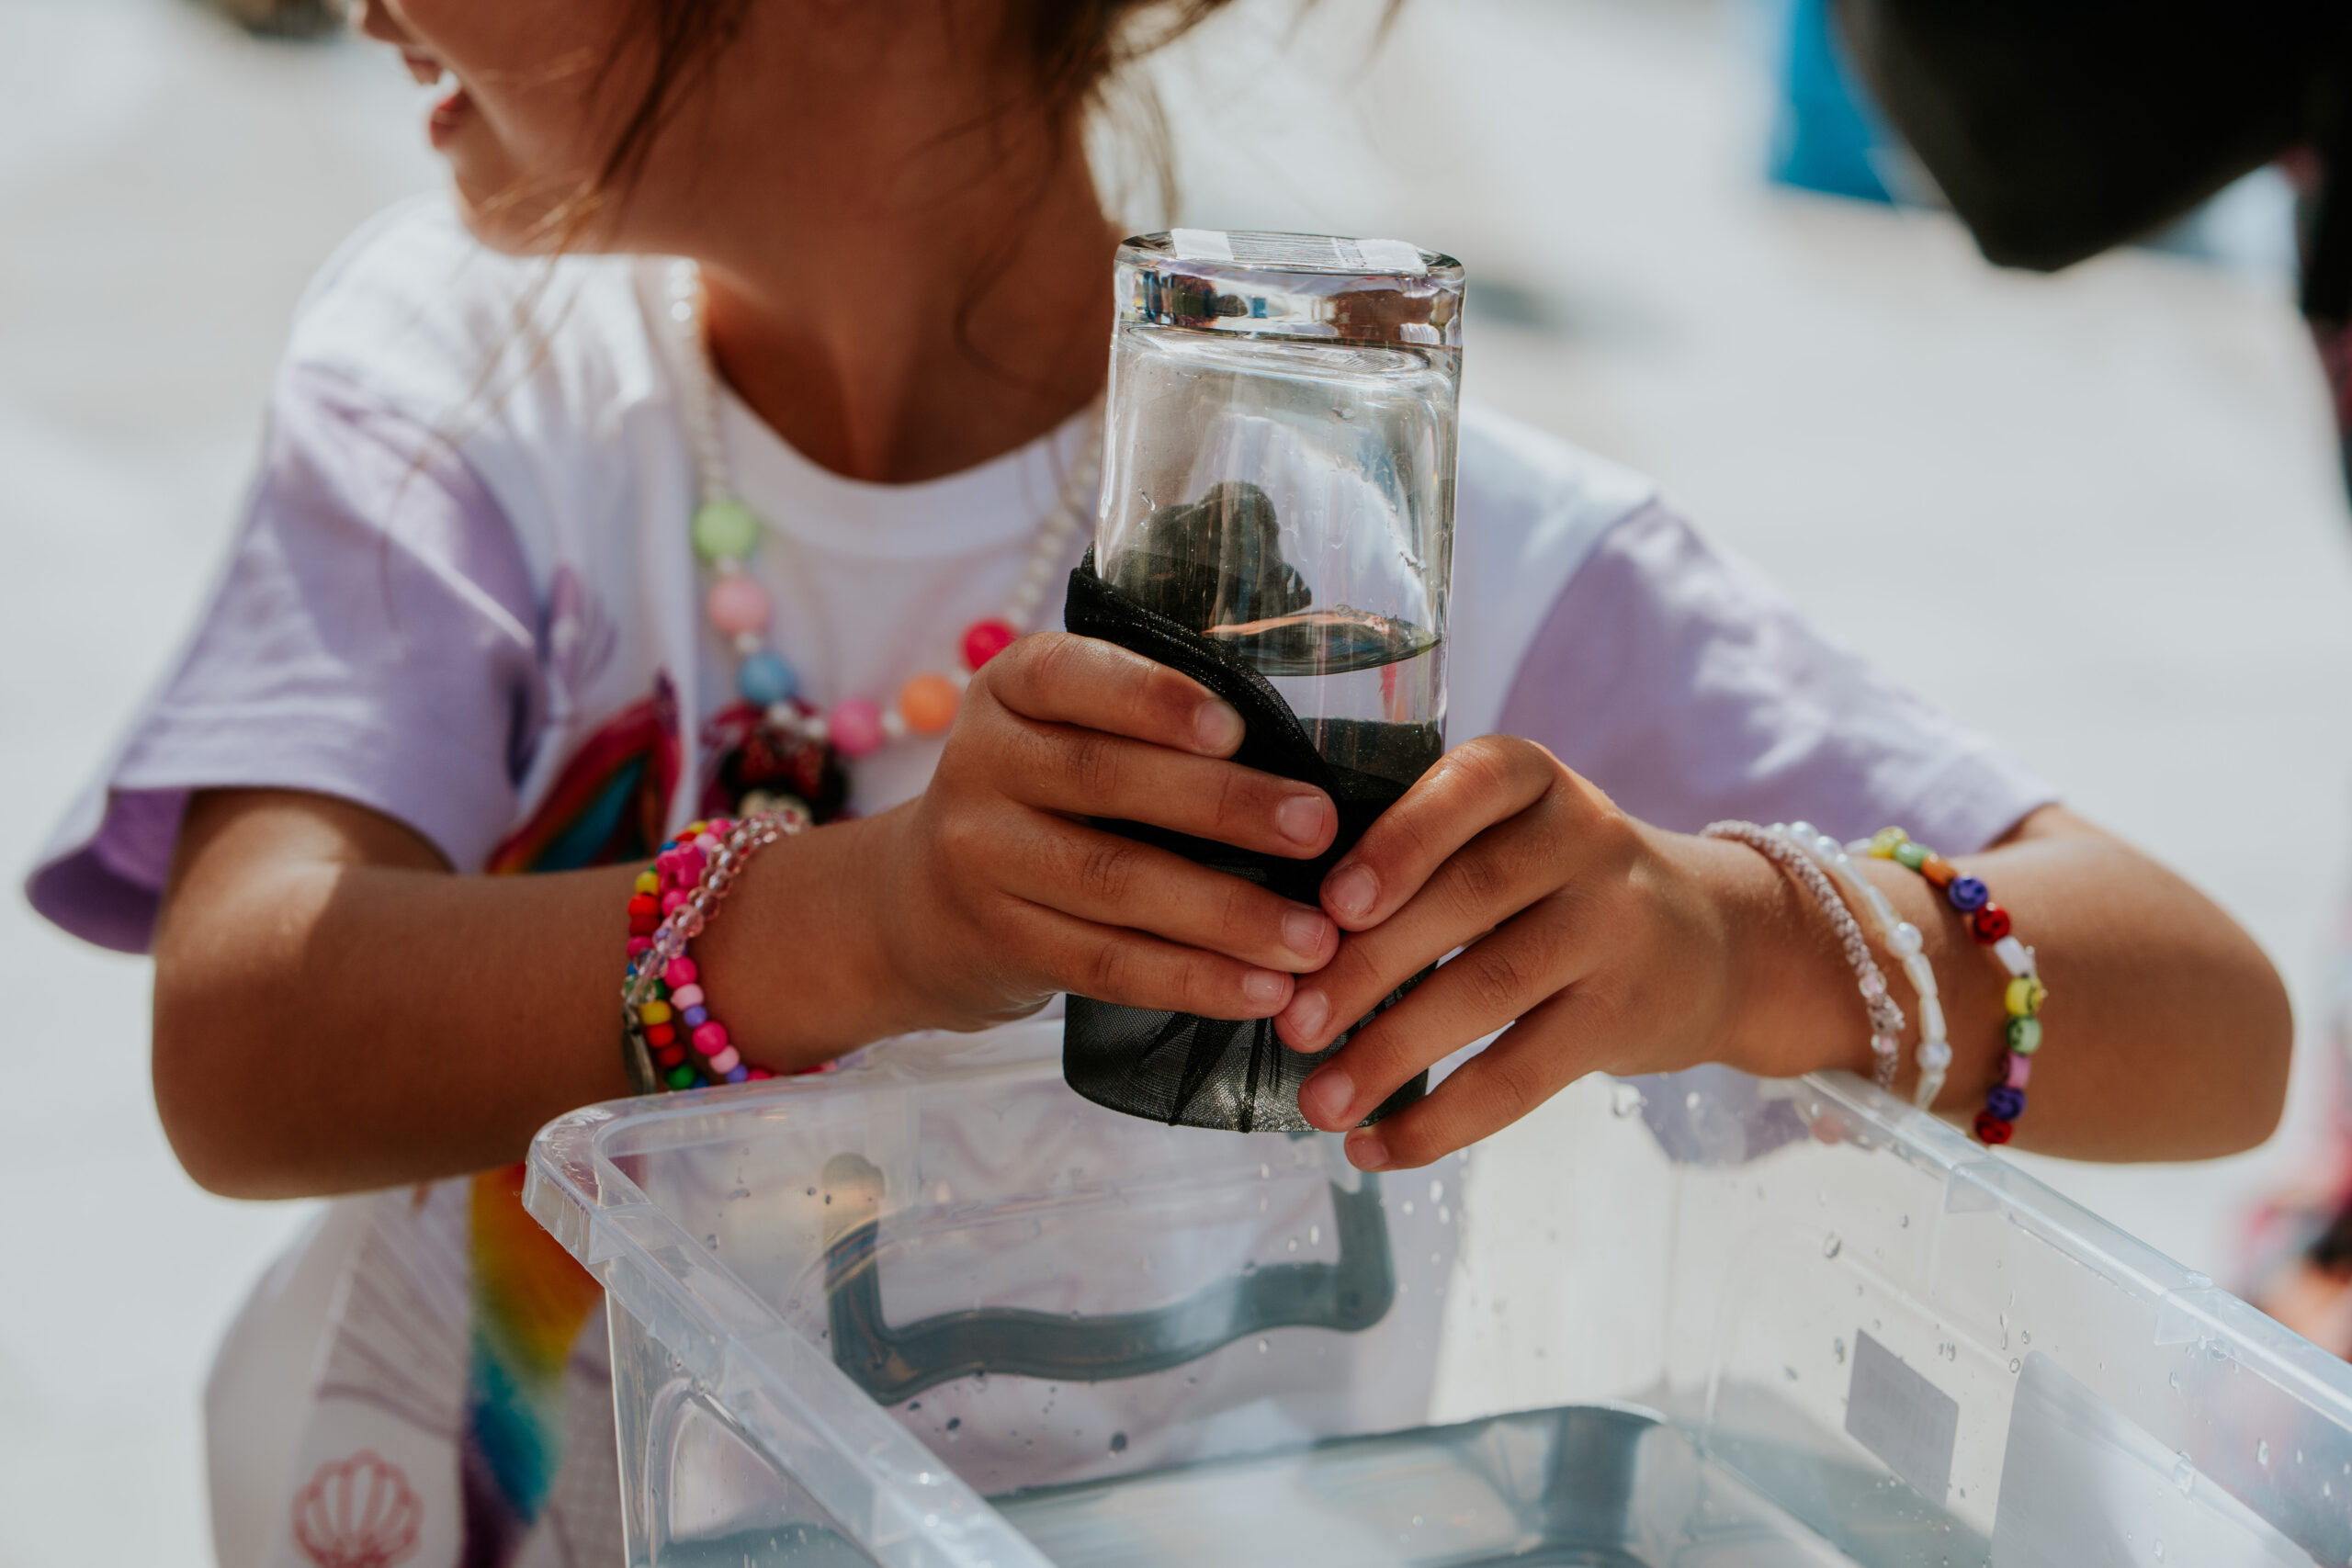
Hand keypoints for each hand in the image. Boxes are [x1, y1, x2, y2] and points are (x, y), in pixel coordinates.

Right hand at [865, 632, 1342, 1030]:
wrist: (919, 903)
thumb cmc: (1044, 796)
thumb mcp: (1062, 729)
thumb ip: (1148, 724)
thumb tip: (1306, 748)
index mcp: (1011, 688)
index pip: (1070, 676)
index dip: (1151, 699)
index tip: (1236, 727)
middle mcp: (981, 762)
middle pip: (1104, 779)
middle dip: (1224, 805)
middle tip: (1318, 828)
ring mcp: (980, 856)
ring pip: (1113, 882)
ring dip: (1226, 915)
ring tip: (1314, 939)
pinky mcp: (1000, 941)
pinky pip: (1105, 963)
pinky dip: (1191, 979)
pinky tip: (1260, 991)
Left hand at [1273, 736, 1796, 1169]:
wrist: (1713, 943)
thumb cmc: (1555, 885)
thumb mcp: (1509, 835)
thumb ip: (1421, 859)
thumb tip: (1286, 938)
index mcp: (1533, 780)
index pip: (1471, 788)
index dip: (1400, 842)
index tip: (1332, 903)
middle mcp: (1585, 839)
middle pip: (1467, 899)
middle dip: (1366, 966)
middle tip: (1291, 1022)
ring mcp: (1614, 927)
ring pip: (1490, 989)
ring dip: (1391, 1053)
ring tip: (1319, 1101)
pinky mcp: (1624, 1016)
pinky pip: (1522, 1074)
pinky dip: (1440, 1119)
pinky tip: (1377, 1145)